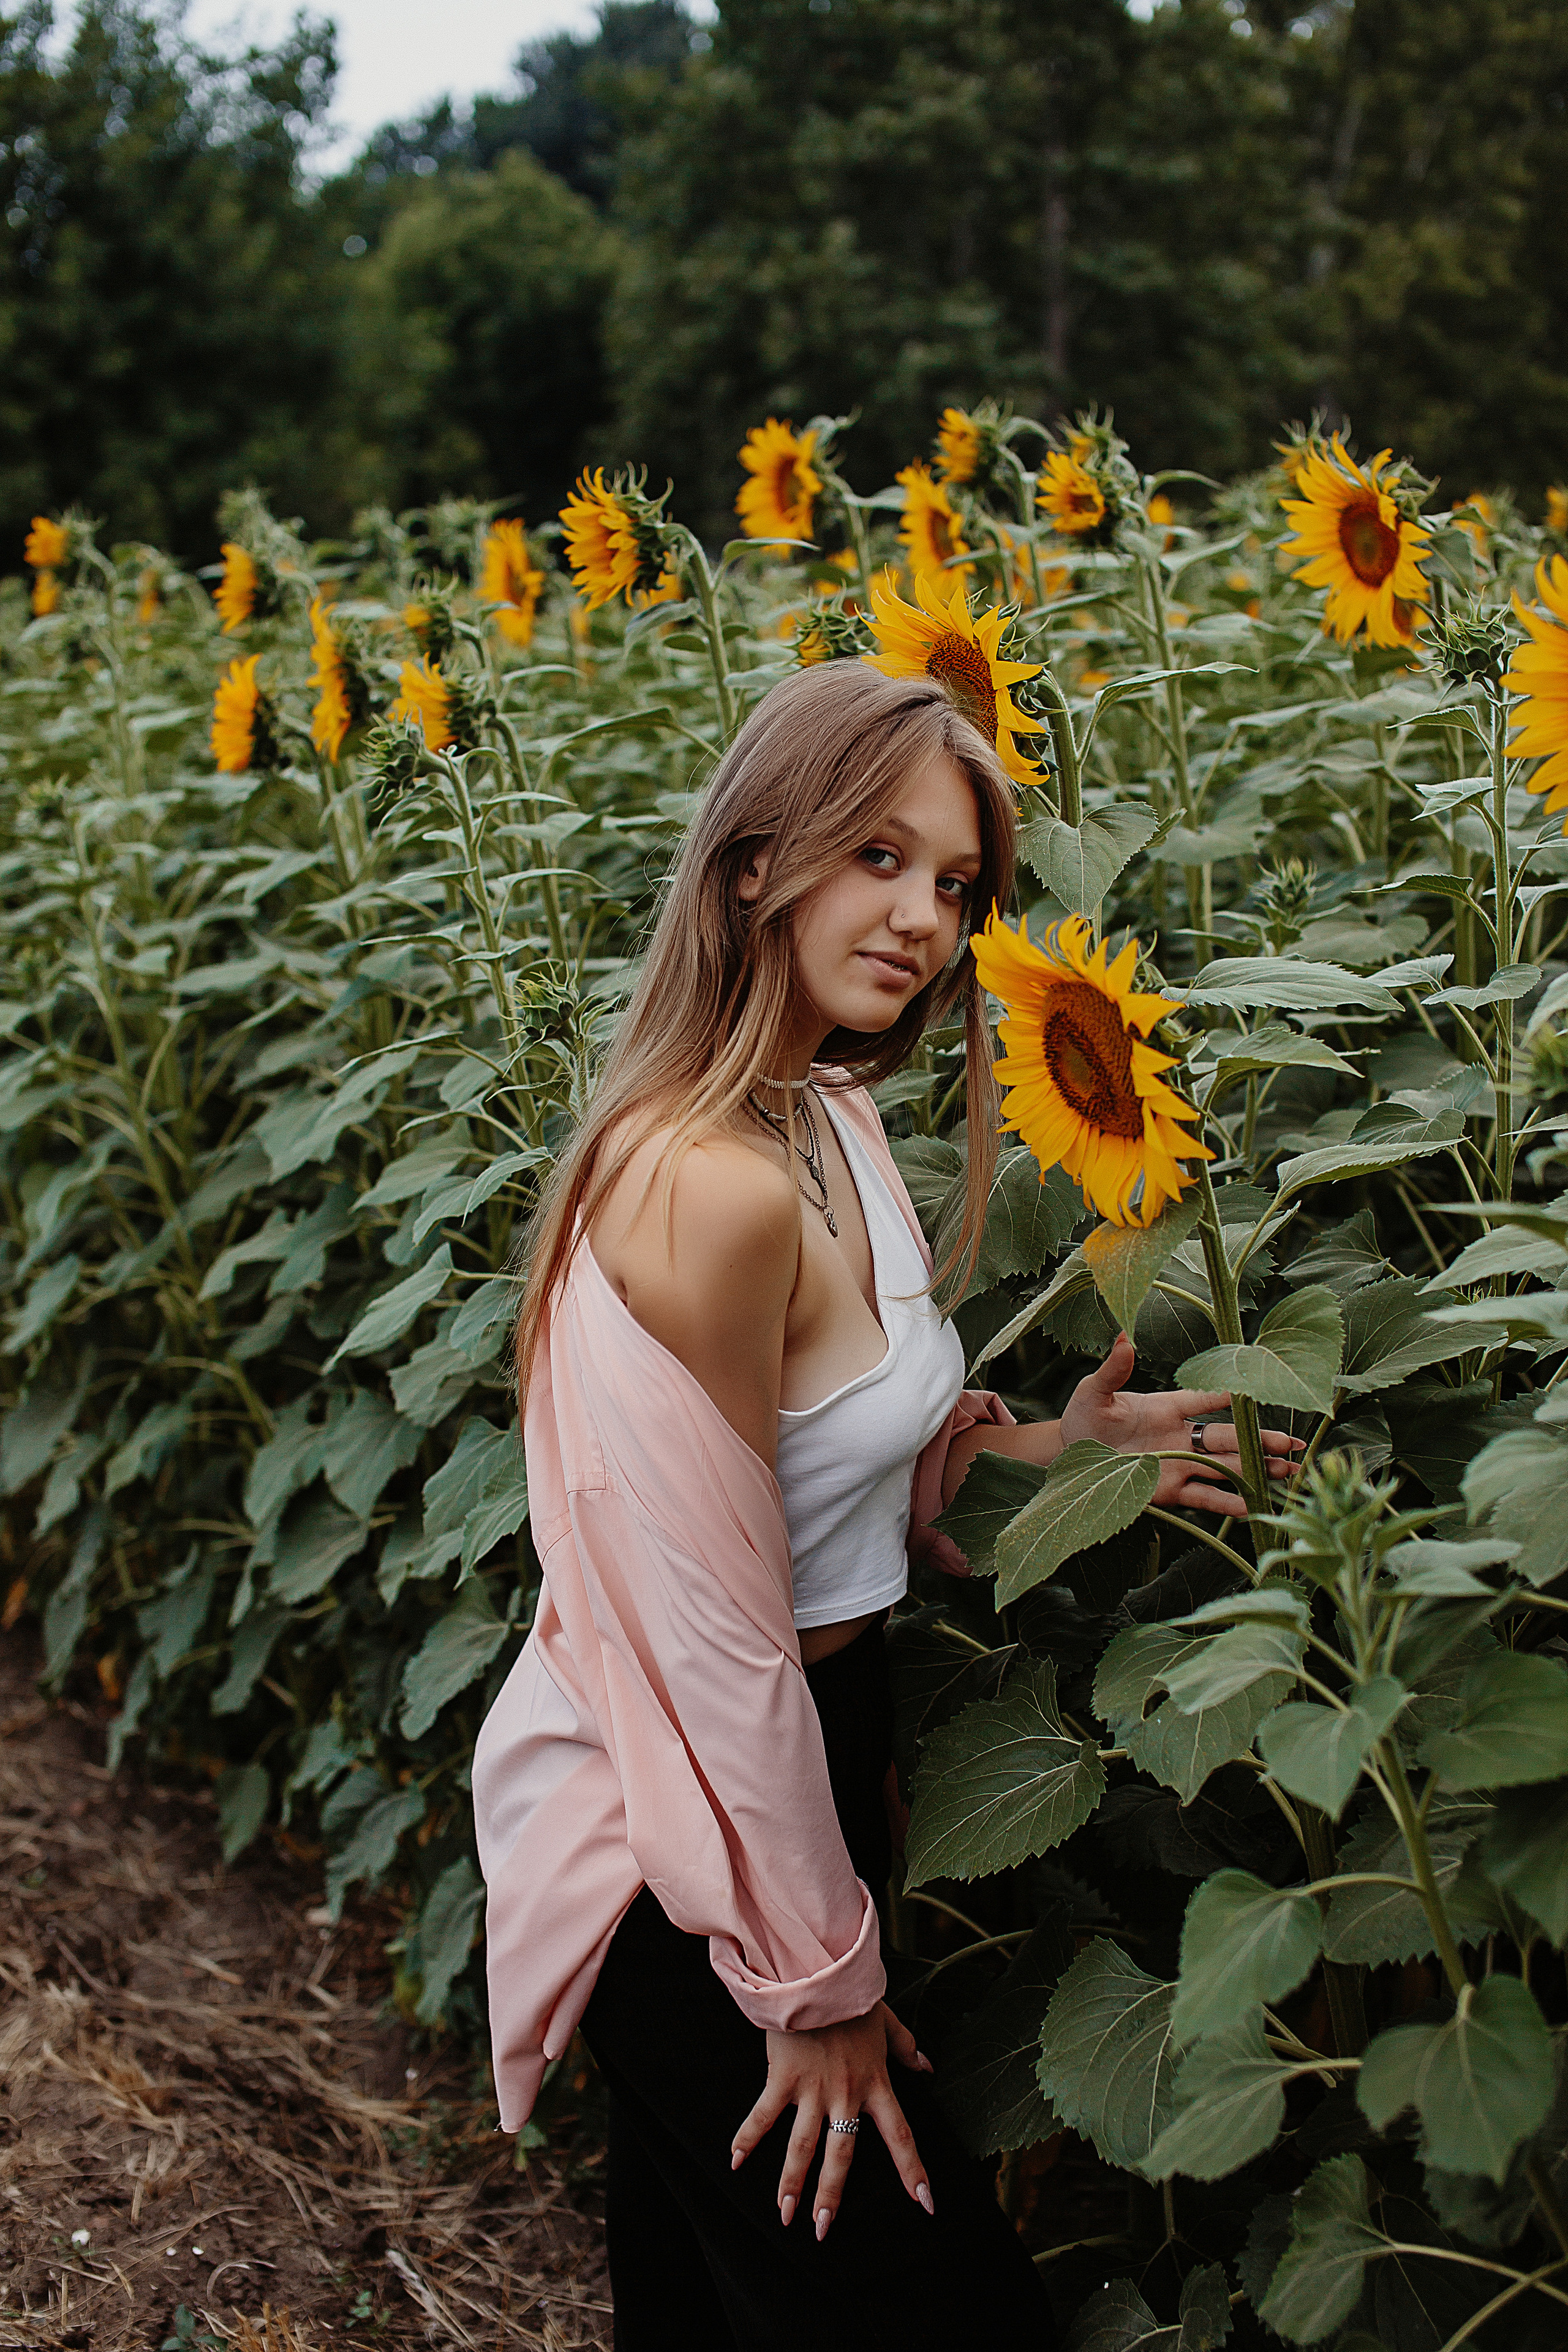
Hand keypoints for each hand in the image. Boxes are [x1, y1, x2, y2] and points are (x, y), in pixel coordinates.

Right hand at [730, 2002, 934, 2238]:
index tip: (926, 2204)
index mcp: (875, 2083)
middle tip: (821, 2231)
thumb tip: (927, 2066)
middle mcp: (845, 2094)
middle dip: (831, 2196)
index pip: (900, 2135)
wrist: (816, 1971)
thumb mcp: (886, 2020)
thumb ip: (906, 2047)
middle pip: (841, 2156)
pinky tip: (735, 2163)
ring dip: (791, 2183)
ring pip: (802, 2146)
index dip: (914, 2170)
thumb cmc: (852, 1995)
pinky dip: (747, 2139)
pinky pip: (763, 2115)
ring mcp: (812, 2089)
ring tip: (785, 2216)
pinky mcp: (783, 2077)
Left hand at [1059, 1332, 1303, 1518]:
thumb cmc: (1085, 1416)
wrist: (1069, 1455)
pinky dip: (1226, 1502)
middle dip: (1260, 1440)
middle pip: (1227, 1436)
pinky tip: (1252, 1506)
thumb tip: (1123, 1336)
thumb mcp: (1094, 1392)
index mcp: (1168, 1405)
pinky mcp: (1170, 1490)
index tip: (1257, 1392)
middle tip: (1294, 1444)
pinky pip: (1203, 1495)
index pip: (1205, 1398)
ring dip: (1256, 1470)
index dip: (1228, 1396)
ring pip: (1225, 1466)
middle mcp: (1181, 1435)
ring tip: (1290, 1474)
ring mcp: (1178, 1463)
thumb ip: (1113, 1370)